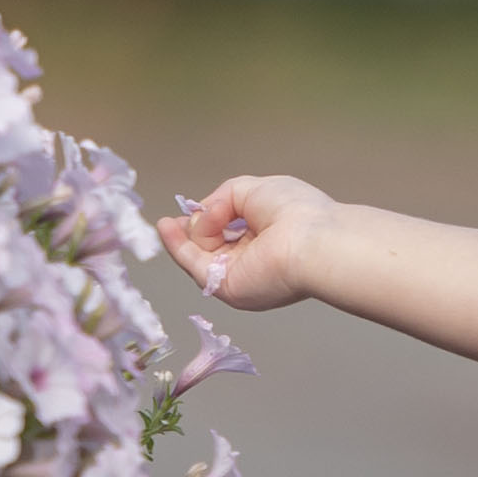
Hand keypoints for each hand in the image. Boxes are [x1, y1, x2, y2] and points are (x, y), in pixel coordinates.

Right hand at [158, 170, 334, 309]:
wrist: (311, 241)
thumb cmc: (295, 211)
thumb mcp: (252, 189)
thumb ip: (220, 199)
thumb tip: (200, 215)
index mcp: (265, 237)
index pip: (232, 231)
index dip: (211, 220)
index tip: (191, 210)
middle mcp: (253, 259)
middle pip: (212, 247)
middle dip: (193, 232)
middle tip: (173, 221)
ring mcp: (239, 274)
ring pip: (200, 257)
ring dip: (181, 239)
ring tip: (167, 223)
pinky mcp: (227, 287)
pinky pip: (195, 266)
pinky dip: (177, 248)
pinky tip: (166, 228)